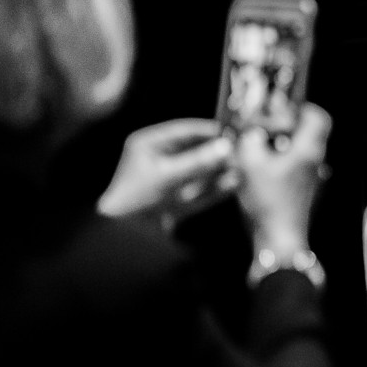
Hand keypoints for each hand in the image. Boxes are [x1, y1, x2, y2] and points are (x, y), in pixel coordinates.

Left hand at [98, 119, 236, 228]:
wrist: (123, 236)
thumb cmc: (135, 200)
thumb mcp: (168, 177)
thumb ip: (199, 162)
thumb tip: (226, 147)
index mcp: (148, 144)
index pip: (186, 130)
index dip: (211, 131)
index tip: (234, 132)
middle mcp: (159, 157)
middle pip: (196, 150)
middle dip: (218, 153)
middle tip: (242, 152)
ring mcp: (169, 178)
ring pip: (201, 169)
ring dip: (220, 170)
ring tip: (242, 167)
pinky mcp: (176, 197)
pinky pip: (200, 187)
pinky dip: (216, 186)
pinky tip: (234, 183)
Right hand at [236, 103, 331, 254]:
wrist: (278, 241)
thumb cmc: (268, 203)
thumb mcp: (250, 164)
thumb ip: (250, 140)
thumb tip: (251, 132)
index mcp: (309, 151)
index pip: (319, 117)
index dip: (301, 108)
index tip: (280, 108)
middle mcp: (315, 163)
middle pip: (306, 133)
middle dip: (281, 128)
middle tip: (259, 130)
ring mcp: (311, 179)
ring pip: (297, 152)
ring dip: (276, 147)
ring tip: (252, 151)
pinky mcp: (302, 193)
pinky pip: (292, 169)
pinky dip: (276, 164)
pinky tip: (255, 171)